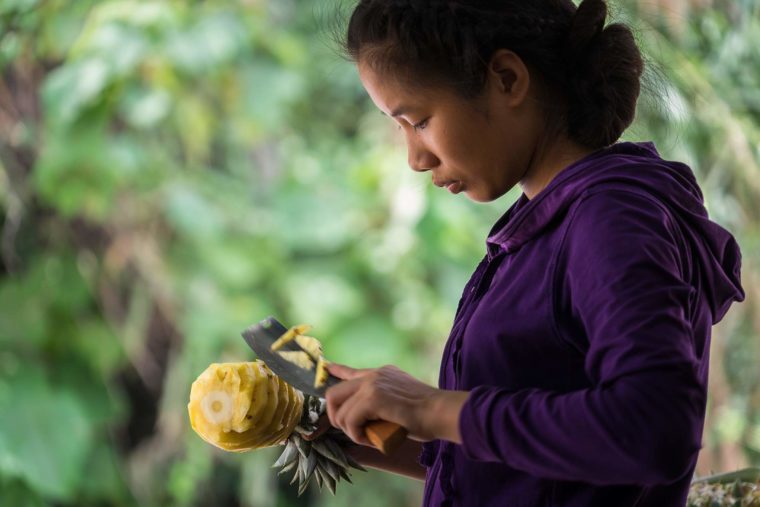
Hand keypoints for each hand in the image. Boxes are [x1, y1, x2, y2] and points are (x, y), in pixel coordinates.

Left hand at [324, 363, 468, 446]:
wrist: (441, 411)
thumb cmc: (427, 414)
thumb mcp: (400, 401)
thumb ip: (383, 402)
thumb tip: (367, 420)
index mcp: (381, 373)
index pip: (351, 371)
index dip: (336, 371)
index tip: (327, 368)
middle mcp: (373, 375)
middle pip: (335, 393)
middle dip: (336, 417)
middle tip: (352, 431)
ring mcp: (372, 384)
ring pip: (341, 411)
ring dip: (351, 431)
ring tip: (369, 438)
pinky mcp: (373, 398)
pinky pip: (350, 420)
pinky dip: (357, 435)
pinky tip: (371, 439)